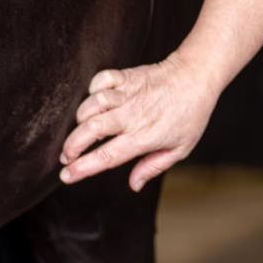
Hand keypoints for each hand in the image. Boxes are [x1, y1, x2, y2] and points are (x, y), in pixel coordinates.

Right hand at [60, 52, 220, 191]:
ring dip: (81, 118)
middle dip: (72, 145)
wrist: (197, 77)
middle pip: (92, 130)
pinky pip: (101, 80)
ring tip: (82, 128)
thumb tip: (133, 185)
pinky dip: (92, 89)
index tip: (66, 176)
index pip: (107, 156)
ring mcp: (129, 94)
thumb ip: (153, 167)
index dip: (83, 168)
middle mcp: (133, 115)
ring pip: (93, 104)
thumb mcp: (180, 148)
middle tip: (66, 156)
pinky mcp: (127, 77)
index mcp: (145, 137)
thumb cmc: (191, 114)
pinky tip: (95, 99)